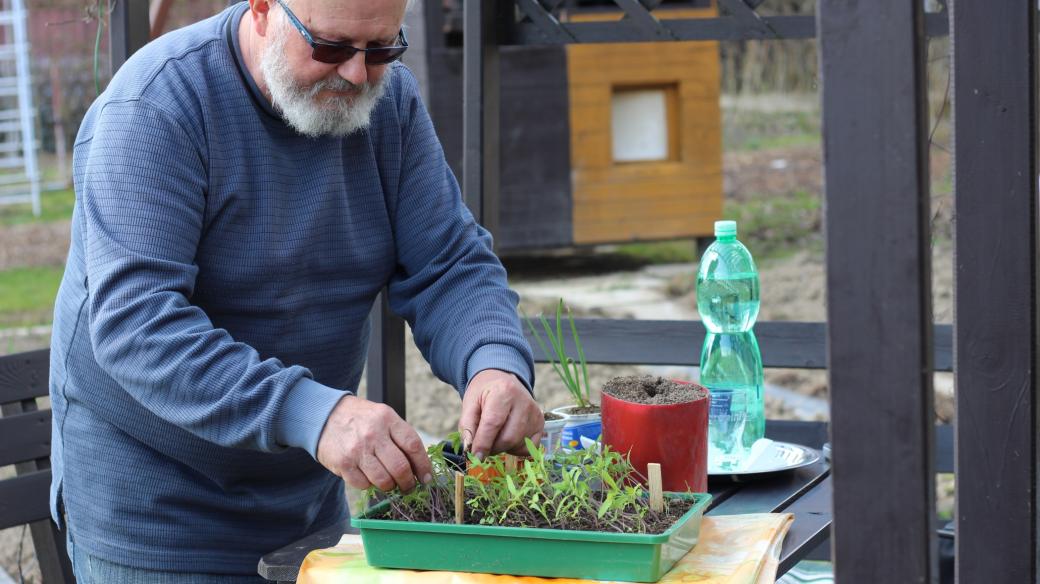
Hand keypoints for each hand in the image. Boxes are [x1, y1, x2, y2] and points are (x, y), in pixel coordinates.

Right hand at [316, 395, 432, 491]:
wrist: (325, 416)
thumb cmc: (361, 419)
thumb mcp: (383, 416)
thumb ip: (400, 436)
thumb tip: (420, 465)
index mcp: (387, 419)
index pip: (413, 445)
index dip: (423, 465)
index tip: (426, 477)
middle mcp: (373, 434)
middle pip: (400, 467)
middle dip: (408, 483)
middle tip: (409, 486)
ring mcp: (357, 450)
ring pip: (383, 480)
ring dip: (390, 487)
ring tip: (390, 483)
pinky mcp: (343, 464)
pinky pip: (364, 485)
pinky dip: (369, 485)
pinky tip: (369, 477)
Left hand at [459, 369, 543, 458]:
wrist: (503, 381)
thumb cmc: (484, 394)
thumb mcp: (470, 403)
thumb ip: (467, 426)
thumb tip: (470, 449)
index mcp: (503, 392)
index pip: (494, 423)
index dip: (483, 443)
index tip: (475, 456)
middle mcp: (523, 401)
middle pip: (508, 438)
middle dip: (492, 448)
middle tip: (483, 444)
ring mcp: (535, 413)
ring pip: (518, 444)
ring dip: (502, 448)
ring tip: (495, 436)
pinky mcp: (541, 422)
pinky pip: (529, 448)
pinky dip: (516, 448)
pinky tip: (508, 438)